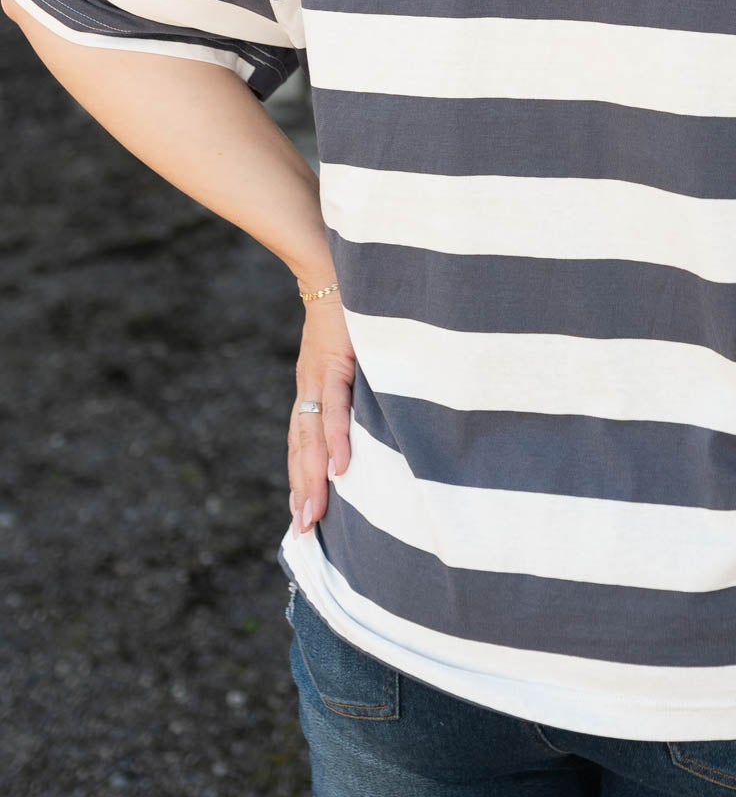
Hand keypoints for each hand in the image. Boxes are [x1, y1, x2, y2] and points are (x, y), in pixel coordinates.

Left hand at [288, 287, 355, 539]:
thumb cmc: (350, 308)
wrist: (336, 265)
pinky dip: (336, 439)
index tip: (302, 515)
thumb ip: (355, 379)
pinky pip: (336, 408)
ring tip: (314, 514)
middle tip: (304, 532)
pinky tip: (340, 467)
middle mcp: (310, 387)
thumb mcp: (351, 350)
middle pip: (301, 449)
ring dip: (312, 478)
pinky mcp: (335, 362)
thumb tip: (375, 409)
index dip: (300, 477)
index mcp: (312, 387)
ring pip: (311, 437)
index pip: (301, 441)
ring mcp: (320, 376)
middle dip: (303, 491)